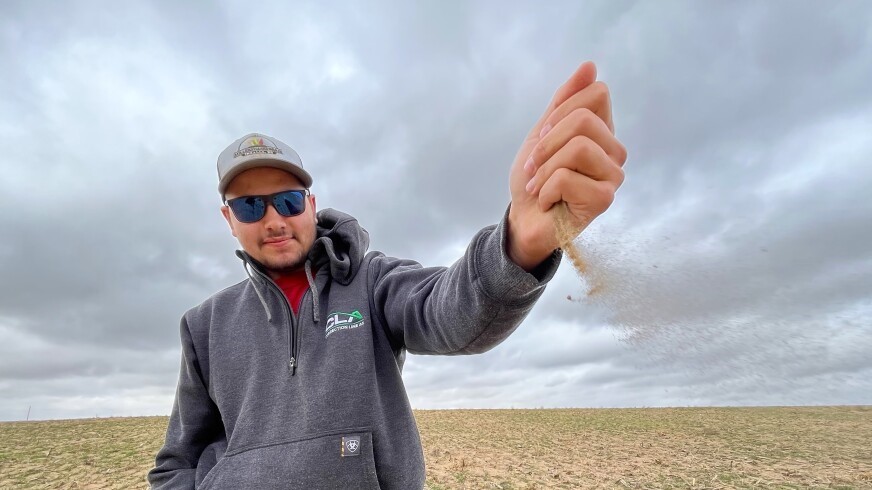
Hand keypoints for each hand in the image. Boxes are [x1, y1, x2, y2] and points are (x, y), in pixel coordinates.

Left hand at [506, 61, 627, 270]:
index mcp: (603, 131)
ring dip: (545, 168)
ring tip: (540, 185)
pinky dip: (547, 189)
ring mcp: (613, 176)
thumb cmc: (535, 179)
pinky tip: (549, 201)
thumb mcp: (543, 132)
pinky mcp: (605, 199)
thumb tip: (590, 66)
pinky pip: (568, 177)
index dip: (561, 110)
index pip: (597, 93)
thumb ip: (565, 101)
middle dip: (547, 143)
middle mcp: (614, 151)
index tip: (544, 135)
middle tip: (536, 166)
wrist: (523, 219)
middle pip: (584, 119)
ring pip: (578, 147)